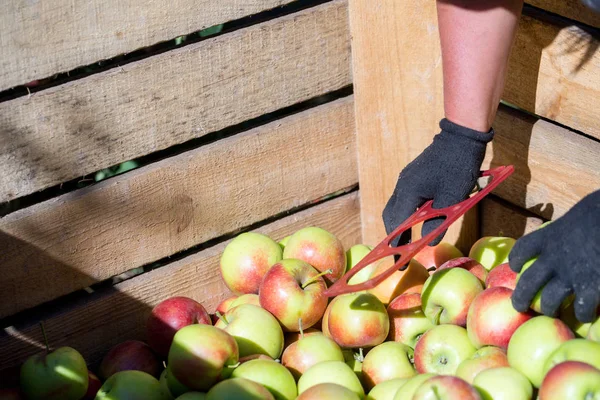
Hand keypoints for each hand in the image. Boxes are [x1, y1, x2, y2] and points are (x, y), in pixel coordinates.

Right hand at [382, 118, 493, 246]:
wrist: (460, 137)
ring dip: (400, 225)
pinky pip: (404, 200)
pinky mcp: (412, 177)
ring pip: (396, 208)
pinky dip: (406, 214)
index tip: (398, 263)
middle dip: (394, 236)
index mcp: (408, 192)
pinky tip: (416, 221)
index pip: (397, 225)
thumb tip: (428, 241)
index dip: (396, 245)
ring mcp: (406, 180)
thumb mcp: (452, 198)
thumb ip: (438, 221)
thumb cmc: (458, 167)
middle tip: (400, 254)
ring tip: (407, 242)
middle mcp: (402, 186)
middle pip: (391, 216)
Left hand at [509, 190, 599, 322]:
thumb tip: (575, 226)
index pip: (523, 249)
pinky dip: (582, 313)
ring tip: (551, 313)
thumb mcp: (578, 214)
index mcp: (548, 236)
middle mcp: (552, 257)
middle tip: (519, 306)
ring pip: (549, 300)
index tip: (515, 266)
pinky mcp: (589, 286)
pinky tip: (585, 315)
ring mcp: (569, 274)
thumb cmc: (599, 211)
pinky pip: (581, 307)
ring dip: (549, 309)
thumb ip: (569, 227)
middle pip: (528, 281)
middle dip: (521, 297)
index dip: (516, 259)